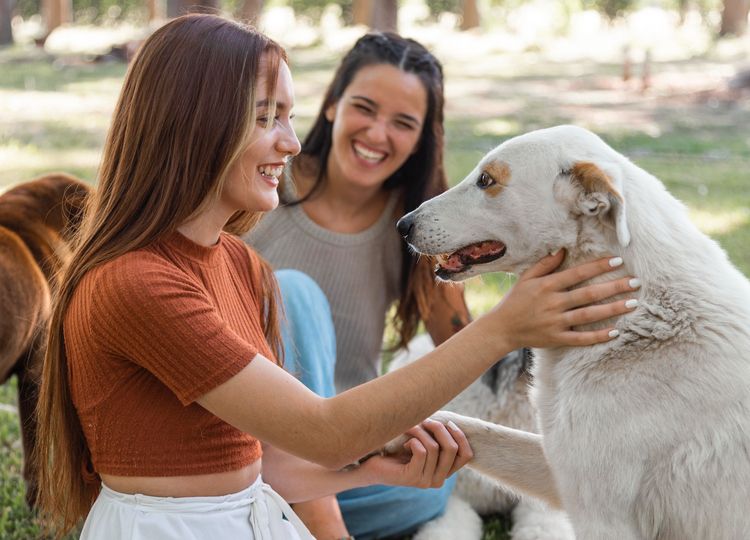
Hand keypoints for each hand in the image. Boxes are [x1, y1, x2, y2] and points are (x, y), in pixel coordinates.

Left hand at [359, 419, 472, 488]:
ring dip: (421, 431)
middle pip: (452, 449)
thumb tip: (450, 421)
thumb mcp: (423, 442)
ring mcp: (426, 481)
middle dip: (439, 429)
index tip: (448, 422)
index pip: (466, 455)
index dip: (460, 436)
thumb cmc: (398, 449)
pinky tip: (404, 443)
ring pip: (434, 447)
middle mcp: (439, 480)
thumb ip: (438, 437)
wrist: (373, 465)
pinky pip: (421, 451)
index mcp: (445, 471)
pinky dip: (413, 440)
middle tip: (425, 420)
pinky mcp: (412, 478)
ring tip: (410, 428)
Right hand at [489, 250, 638, 348]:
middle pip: (588, 294)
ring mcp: (555, 322)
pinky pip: (581, 338)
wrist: (501, 329)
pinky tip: (616, 331)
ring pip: (588, 315)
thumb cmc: (515, 301)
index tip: (617, 261)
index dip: (598, 267)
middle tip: (635, 282)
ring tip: (632, 303)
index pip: (577, 274)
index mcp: (546, 286)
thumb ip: (545, 265)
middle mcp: (553, 303)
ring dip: (612, 309)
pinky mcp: (556, 338)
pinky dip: (598, 336)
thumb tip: (563, 249)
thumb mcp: (526, 278)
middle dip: (613, 287)